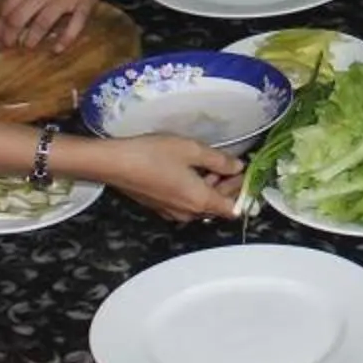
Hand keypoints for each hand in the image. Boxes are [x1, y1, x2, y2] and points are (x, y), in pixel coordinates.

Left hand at [0, 0, 118, 49]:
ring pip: (43, 24)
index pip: (9, 4)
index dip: (0, 23)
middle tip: (7, 45)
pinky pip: (74, 27)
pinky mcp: (86, 3)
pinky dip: (65, 40)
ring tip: (27, 46)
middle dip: (10, 35)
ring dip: (32, 39)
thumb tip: (15, 6)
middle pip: (20, 17)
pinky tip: (57, 49)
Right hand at [88, 133, 242, 220]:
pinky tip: (189, 170)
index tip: (247, 175)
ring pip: (201, 203)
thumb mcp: (191, 150)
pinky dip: (194, 189)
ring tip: (210, 162)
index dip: (243, 193)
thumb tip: (238, 167)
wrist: (114, 164)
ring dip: (210, 186)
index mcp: (200, 200)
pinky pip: (186, 202)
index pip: (233, 207)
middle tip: (231, 164)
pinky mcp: (159, 206)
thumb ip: (219, 160)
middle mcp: (188, 212)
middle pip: (217, 205)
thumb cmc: (153, 155)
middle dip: (228, 186)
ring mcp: (172, 211)